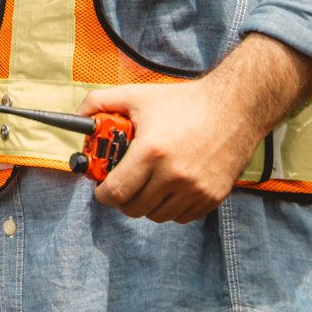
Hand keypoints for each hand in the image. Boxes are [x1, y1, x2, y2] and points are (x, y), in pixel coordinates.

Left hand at [78, 78, 262, 222]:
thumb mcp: (136, 96)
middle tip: (123, 183)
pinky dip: (171, 207)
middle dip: (122, 198)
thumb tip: (77, 117)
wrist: (234, 107)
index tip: (102, 187)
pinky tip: (170, 186)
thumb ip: (100, 103)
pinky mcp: (213, 197)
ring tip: (148, 182)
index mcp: (151, 152)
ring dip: (147, 203)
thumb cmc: (183, 101)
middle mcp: (174, 175)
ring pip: (157, 215)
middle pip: (133, 208)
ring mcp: (196, 189)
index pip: (115, 192)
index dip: (103, 193)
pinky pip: (181, 216)